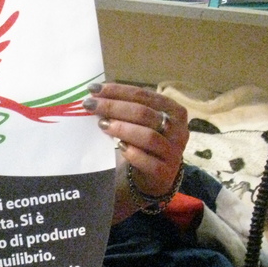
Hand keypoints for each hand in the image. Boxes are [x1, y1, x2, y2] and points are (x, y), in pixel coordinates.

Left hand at [83, 83, 188, 220]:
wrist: (155, 176)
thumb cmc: (145, 143)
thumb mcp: (142, 123)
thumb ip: (127, 109)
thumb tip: (97, 96)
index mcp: (173, 110)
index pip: (143, 95)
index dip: (117, 91)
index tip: (93, 90)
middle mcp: (177, 129)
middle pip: (143, 113)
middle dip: (114, 107)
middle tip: (90, 106)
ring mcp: (173, 152)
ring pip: (148, 136)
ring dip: (122, 129)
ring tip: (102, 125)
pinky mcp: (164, 172)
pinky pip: (148, 161)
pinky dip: (132, 153)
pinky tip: (118, 147)